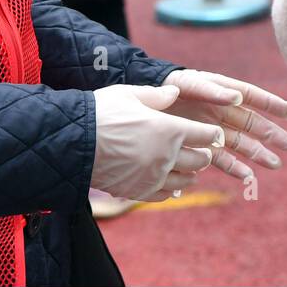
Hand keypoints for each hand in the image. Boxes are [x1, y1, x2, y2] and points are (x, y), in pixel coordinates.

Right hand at [90, 84, 223, 202]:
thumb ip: (157, 95)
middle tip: (202, 149)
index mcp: (170, 130)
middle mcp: (167, 156)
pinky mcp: (140, 192)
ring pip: (186, 180)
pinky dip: (173, 189)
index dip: (211, 133)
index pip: (205, 135)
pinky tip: (171, 183)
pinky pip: (166, 194)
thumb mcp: (130, 94)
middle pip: (200, 160)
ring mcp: (154, 177)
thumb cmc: (102, 112)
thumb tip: (175, 92)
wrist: (74, 142)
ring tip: (188, 167)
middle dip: (204, 153)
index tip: (212, 133)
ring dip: (191, 173)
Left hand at [163, 69, 286, 184]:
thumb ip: (212, 91)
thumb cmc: (169, 87)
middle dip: (271, 134)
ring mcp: (213, 128)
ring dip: (258, 153)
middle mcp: (221, 110)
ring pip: (241, 143)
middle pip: (251, 123)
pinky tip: (248, 177)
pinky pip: (222, 158)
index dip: (272, 104)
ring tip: (275, 164)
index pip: (252, 96)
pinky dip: (234, 168)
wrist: (146, 103)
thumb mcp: (188, 84)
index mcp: (221, 90)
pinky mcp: (202, 144)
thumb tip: (238, 97)